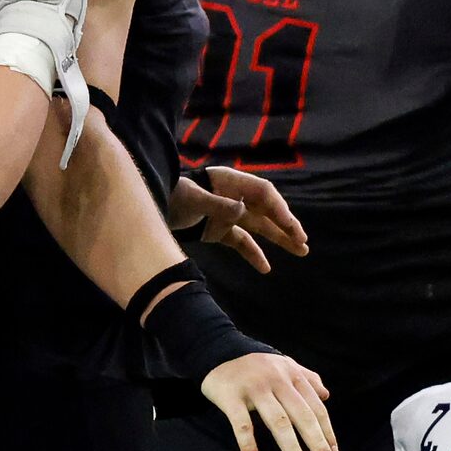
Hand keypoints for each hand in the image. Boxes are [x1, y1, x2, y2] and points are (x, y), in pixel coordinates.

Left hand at [171, 167, 310, 273]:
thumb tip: (241, 210)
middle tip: (302, 241)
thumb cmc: (170, 196)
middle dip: (286, 226)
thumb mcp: (191, 199)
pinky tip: (265, 268)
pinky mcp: (219, 230)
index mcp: (230, 182)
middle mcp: (234, 197)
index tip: (291, 226)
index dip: (279, 209)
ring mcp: (228, 214)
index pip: (263, 193)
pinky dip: (253, 254)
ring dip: (279, 239)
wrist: (148, 207)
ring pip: (260, 227)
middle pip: (267, 211)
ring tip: (301, 251)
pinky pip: (242, 242)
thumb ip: (216, 204)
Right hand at [201, 352, 335, 450]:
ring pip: (278, 421)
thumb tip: (326, 396)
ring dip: (291, 448)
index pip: (315, 407)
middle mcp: (277, 381)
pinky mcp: (231, 397)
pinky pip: (242, 425)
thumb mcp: (285, 365)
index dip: (327, 431)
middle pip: (302, 415)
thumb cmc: (257, 365)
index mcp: (292, 376)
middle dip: (316, 441)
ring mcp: (254, 389)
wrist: (217, 350)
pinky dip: (248, 445)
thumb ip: (307, 378)